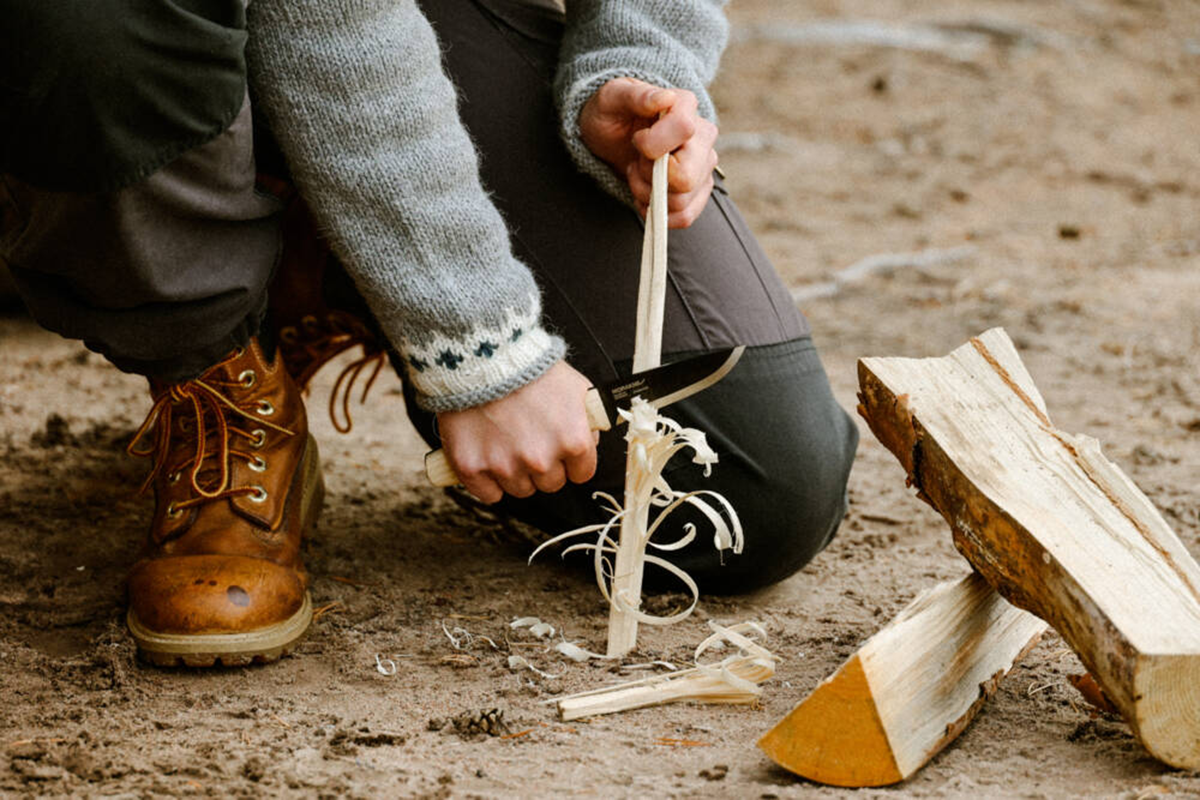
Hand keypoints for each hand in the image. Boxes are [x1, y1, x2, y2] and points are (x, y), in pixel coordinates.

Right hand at [435, 361, 598, 503]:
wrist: (483, 355)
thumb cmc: (530, 368)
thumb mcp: (576, 387)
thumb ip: (588, 421)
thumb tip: (589, 445)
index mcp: (573, 441)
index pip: (582, 474)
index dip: (571, 461)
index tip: (559, 449)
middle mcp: (541, 459)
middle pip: (551, 484)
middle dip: (545, 466)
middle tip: (530, 439)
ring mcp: (505, 466)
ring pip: (521, 490)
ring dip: (517, 473)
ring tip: (507, 441)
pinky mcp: (472, 468)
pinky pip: (489, 494)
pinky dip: (488, 481)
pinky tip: (489, 457)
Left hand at [579, 77, 718, 227]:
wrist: (612, 136)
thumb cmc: (612, 113)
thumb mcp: (613, 97)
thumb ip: (637, 96)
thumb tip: (664, 99)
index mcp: (686, 106)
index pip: (684, 129)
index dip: (653, 145)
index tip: (637, 139)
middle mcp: (703, 136)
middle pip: (687, 177)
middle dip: (649, 177)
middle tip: (637, 162)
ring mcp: (704, 165)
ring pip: (682, 201)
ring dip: (648, 195)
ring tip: (638, 174)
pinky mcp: (699, 190)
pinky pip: (685, 217)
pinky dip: (657, 212)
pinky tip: (646, 194)